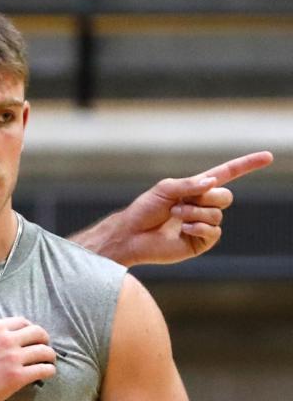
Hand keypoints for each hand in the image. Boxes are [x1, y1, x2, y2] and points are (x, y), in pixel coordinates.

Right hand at [0, 316, 55, 400]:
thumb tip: (5, 338)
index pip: (22, 322)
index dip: (31, 329)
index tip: (33, 337)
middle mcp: (6, 339)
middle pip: (38, 333)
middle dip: (45, 340)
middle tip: (45, 349)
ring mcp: (13, 358)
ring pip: (44, 351)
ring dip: (50, 356)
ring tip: (49, 362)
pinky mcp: (17, 377)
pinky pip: (43, 370)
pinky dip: (49, 371)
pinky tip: (47, 373)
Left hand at [103, 152, 272, 266]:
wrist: (131, 235)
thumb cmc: (144, 210)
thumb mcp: (166, 189)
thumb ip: (190, 184)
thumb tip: (212, 183)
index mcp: (197, 189)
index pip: (228, 174)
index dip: (247, 165)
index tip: (268, 157)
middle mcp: (203, 206)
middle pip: (226, 197)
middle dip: (206, 198)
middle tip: (182, 202)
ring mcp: (203, 225)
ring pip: (217, 215)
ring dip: (194, 213)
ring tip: (175, 215)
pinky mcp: (200, 243)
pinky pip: (213, 232)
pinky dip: (198, 227)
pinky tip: (183, 229)